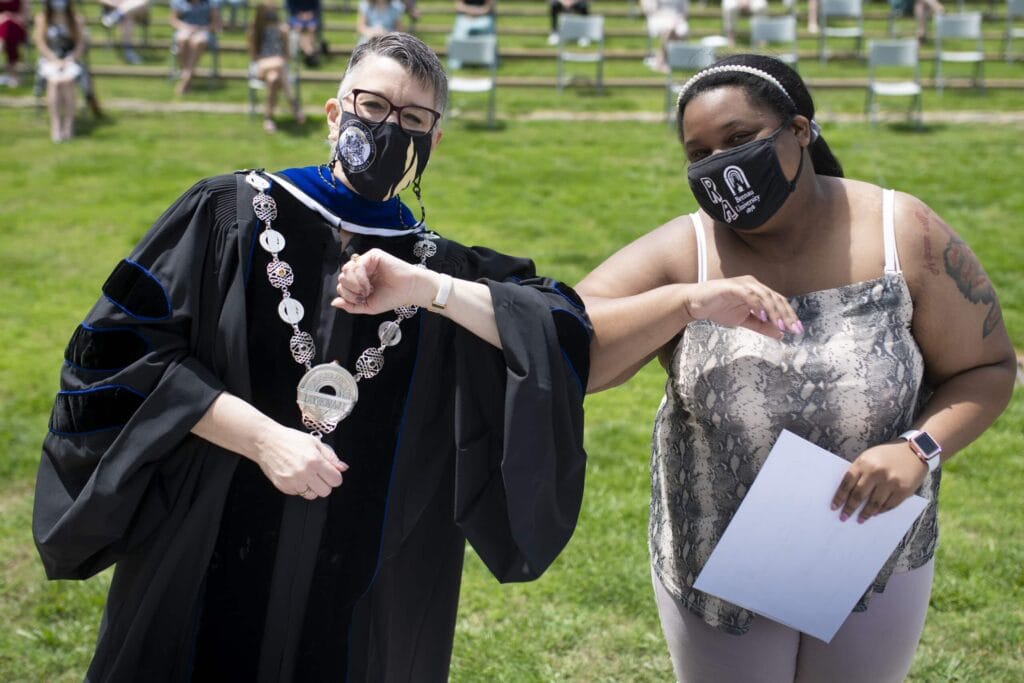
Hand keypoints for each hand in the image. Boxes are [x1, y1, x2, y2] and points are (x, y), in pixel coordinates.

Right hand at [252, 421, 348, 497]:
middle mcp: (304, 473)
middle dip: (325, 483)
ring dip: (312, 487)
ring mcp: (293, 482)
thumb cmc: (289, 439)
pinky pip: (298, 493)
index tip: (331, 473)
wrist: (266, 442)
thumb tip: (342, 468)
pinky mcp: (283, 487)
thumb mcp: (315, 442)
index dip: (335, 476)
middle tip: (319, 474)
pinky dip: (299, 487)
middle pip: (326, 491)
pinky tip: (295, 475)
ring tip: (306, 474)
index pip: (336, 480)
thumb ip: (331, 457)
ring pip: (312, 495)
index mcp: (315, 461)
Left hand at [332, 248, 432, 314]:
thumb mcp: (368, 306)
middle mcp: (362, 269)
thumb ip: (351, 306)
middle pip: (342, 277)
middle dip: (350, 290)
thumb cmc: (392, 297)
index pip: (342, 284)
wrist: (408, 291)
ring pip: (346, 270)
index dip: (348, 294)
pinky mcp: (373, 255)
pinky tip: (368, 284)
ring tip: (367, 289)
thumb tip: (334, 302)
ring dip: (354, 283)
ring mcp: (367, 261)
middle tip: (365, 294)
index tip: (362, 299)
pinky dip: (359, 277)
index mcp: (360, 280)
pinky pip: (357, 264)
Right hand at [682, 275, 802, 338]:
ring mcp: (742, 284)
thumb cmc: (717, 308)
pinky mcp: (732, 287)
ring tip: (781, 325)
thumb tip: (780, 334)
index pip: (778, 302)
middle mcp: (752, 284)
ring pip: (765, 296)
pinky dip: (757, 305)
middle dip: (786, 314)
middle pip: (775, 298)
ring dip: (774, 311)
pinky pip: (748, 295)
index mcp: (757, 291)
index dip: (789, 315)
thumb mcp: (743, 321)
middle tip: (793, 329)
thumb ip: (761, 326)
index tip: (797, 330)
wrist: (694, 304)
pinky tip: (763, 316)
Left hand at [831, 442, 928, 522]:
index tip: (834, 507)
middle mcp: (877, 473)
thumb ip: (859, 472)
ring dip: (865, 514)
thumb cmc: (887, 455)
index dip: (839, 497)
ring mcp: (891, 482)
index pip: (847, 483)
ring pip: (874, 503)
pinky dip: (881, 511)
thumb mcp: (868, 457)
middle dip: (850, 508)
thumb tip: (847, 493)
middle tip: (844, 517)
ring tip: (860, 519)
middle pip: (858, 495)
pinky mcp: (903, 490)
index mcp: (864, 463)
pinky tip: (875, 513)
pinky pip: (889, 505)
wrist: (915, 451)